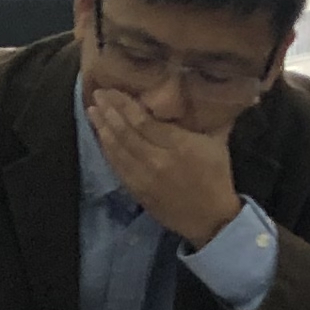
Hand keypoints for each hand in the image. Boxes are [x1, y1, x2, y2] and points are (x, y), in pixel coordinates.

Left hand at [84, 84, 242, 246]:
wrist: (210, 218)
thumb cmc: (216, 177)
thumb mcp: (217, 144)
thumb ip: (209, 119)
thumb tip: (201, 94)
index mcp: (180, 145)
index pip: (144, 121)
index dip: (124, 105)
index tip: (111, 91)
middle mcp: (158, 159)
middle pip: (126, 132)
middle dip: (109, 112)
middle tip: (97, 95)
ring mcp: (145, 177)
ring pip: (118, 149)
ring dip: (102, 128)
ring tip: (92, 111)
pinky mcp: (137, 190)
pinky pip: (117, 167)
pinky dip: (107, 150)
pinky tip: (100, 137)